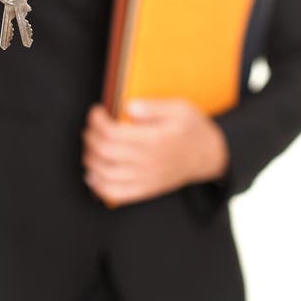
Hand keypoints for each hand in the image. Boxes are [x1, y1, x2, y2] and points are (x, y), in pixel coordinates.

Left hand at [81, 98, 229, 206]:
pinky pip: (116, 194)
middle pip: (105, 152)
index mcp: (155, 140)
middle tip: (91, 127)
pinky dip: (98, 186)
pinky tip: (93, 174)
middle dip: (91, 137)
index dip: (98, 121)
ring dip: (90, 159)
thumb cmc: (193, 130)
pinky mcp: (145, 190)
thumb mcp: (180, 108)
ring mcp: (146, 178)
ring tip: (91, 145)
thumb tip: (128, 107)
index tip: (97, 111)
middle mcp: (148, 161)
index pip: (114, 133)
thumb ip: (153, 107)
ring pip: (106, 174)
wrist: (209, 156)